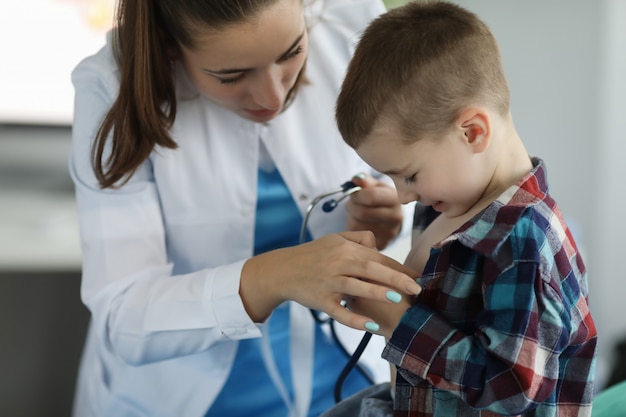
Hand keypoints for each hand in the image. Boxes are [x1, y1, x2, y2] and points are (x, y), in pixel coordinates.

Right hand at [240, 231, 420, 330]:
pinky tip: (371, 326)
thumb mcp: (334, 239)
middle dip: (397, 278)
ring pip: (357, 288)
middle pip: (371, 269)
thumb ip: (358, 238)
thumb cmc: (312, 255)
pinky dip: (355, 319)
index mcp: (345, 248)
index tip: (418, 276)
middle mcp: (338, 264)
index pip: (377, 257)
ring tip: (399, 300)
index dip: (399, 267)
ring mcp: (329, 283)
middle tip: (417, 288)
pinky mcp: (321, 301)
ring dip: (378, 293)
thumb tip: (378, 246)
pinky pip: (340, 312)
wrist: (282, 270)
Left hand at [345, 173, 402, 249]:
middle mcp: (396, 217)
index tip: (354, 194)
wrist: (389, 217)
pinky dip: (353, 229)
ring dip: (350, 218)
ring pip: (357, 225)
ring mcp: (390, 233)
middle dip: (351, 206)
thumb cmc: (379, 198)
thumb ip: (365, 181)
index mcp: (396, 199)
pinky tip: (359, 224)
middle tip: (351, 204)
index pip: (371, 196)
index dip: (357, 194)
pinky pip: (358, 237)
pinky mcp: (382, 245)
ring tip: (355, 213)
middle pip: (362, 212)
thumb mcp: (375, 186)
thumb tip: (357, 179)